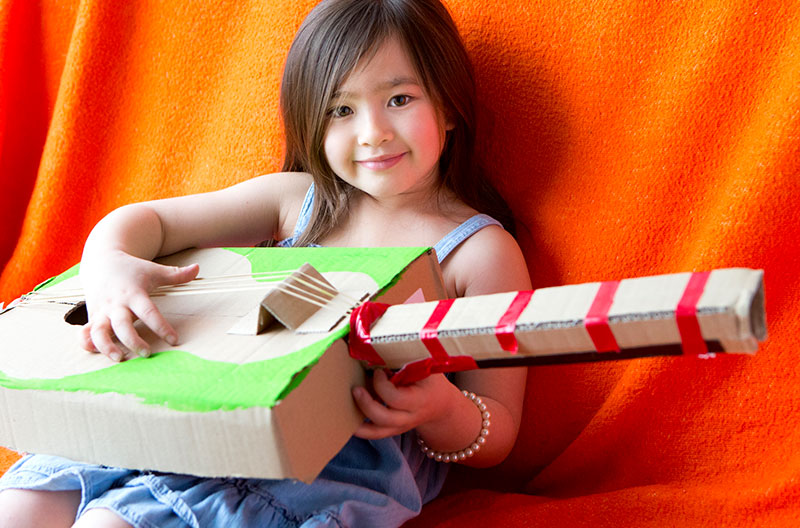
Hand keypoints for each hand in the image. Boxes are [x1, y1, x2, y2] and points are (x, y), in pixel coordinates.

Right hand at [77, 250, 198, 361]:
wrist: (102, 261)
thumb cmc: (132, 269)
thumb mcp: (154, 270)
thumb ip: (176, 274)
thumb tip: (198, 269)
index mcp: (134, 293)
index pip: (149, 312)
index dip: (161, 327)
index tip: (174, 340)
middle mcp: (116, 304)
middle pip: (122, 325)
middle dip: (133, 340)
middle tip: (147, 353)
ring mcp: (102, 311)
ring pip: (100, 331)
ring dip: (106, 346)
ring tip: (120, 359)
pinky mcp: (92, 316)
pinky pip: (85, 332)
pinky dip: (87, 343)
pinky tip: (95, 352)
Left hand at [352, 369, 452, 439]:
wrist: (441, 405)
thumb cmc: (431, 381)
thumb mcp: (427, 369)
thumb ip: (408, 362)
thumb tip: (380, 350)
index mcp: (420, 400)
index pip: (396, 398)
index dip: (382, 385)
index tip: (378, 371)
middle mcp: (410, 417)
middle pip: (384, 418)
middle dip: (366, 404)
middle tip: (356, 388)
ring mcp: (401, 427)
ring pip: (377, 431)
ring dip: (359, 420)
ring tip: (345, 407)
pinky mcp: (393, 431)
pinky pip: (374, 434)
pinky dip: (359, 429)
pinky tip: (346, 420)